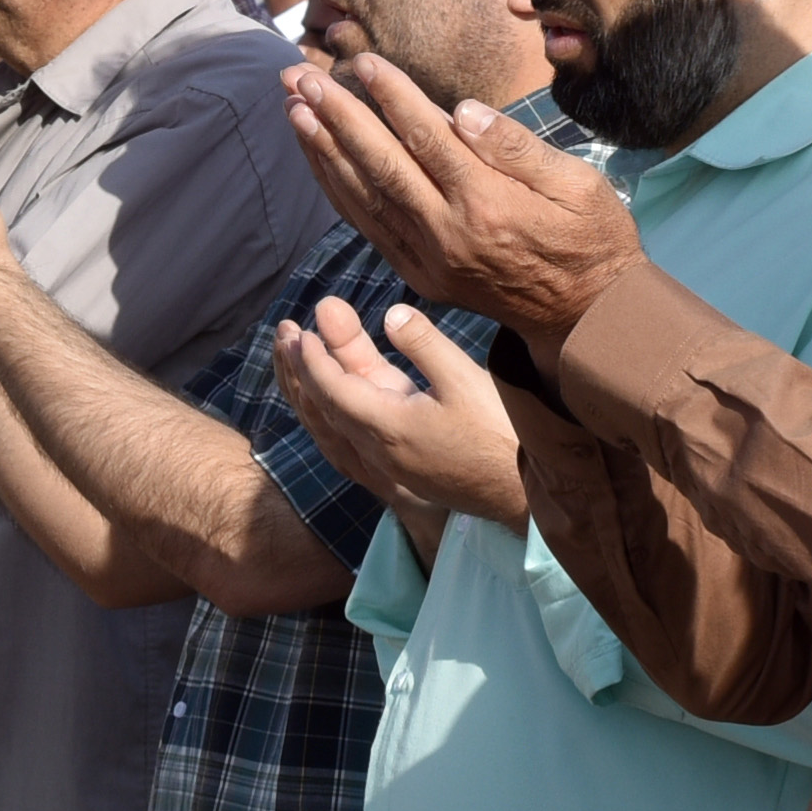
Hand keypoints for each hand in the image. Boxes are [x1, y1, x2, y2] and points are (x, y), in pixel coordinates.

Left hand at [270, 294, 527, 530]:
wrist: (525, 497)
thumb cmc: (500, 435)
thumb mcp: (465, 380)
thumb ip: (424, 345)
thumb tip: (390, 313)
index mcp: (388, 428)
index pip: (333, 390)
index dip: (312, 359)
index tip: (299, 331)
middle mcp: (378, 453)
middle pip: (326, 408)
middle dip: (303, 369)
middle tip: (286, 333)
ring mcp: (389, 467)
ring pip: (336, 427)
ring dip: (314, 392)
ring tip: (300, 361)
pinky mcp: (402, 474)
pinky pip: (351, 442)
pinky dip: (334, 416)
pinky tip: (334, 402)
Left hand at [280, 53, 644, 340]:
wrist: (587, 318)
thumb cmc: (592, 239)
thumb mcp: (580, 186)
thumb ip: (518, 147)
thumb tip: (462, 110)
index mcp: (488, 205)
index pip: (426, 139)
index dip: (390, 97)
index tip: (362, 61)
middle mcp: (449, 234)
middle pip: (380, 165)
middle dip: (336, 117)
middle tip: (300, 78)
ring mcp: (429, 259)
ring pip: (364, 196)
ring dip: (323, 150)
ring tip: (293, 108)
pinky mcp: (421, 275)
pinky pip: (368, 227)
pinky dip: (338, 190)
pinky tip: (319, 158)